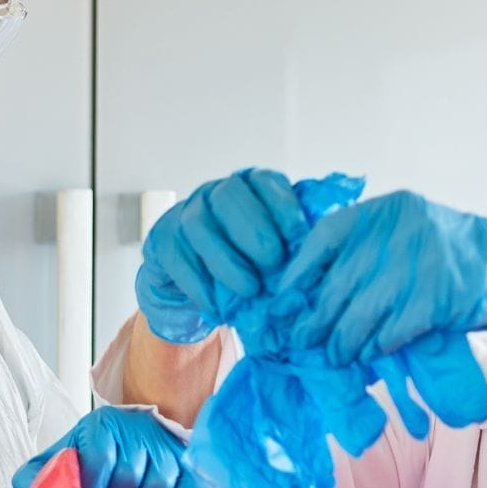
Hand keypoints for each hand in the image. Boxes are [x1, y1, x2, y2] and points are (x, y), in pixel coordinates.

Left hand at [12, 406, 205, 487]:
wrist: (147, 433)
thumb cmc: (103, 450)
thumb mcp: (69, 451)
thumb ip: (43, 470)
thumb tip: (25, 487)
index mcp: (103, 425)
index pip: (99, 461)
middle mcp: (139, 430)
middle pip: (127, 479)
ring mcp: (169, 448)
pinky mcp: (191, 468)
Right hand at [137, 169, 309, 343]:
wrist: (199, 285)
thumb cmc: (244, 264)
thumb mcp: (274, 252)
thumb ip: (295, 244)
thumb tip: (325, 249)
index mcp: (249, 189)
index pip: (264, 182)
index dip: (282, 204)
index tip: (299, 234)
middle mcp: (215, 195)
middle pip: (228, 196)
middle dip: (252, 228)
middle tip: (273, 261)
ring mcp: (184, 215)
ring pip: (199, 226)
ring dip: (226, 260)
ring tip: (250, 289)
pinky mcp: (161, 241)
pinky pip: (176, 257)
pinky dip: (197, 283)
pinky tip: (216, 304)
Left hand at [281, 190, 486, 364]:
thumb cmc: (445, 258)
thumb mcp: (403, 236)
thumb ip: (362, 250)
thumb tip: (303, 289)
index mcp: (387, 210)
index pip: (326, 237)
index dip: (298, 272)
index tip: (281, 300)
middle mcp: (402, 230)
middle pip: (339, 282)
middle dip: (315, 318)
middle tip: (301, 340)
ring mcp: (422, 263)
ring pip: (361, 313)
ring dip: (342, 341)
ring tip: (335, 355)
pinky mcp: (440, 298)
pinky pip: (391, 331)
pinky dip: (376, 347)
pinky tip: (369, 354)